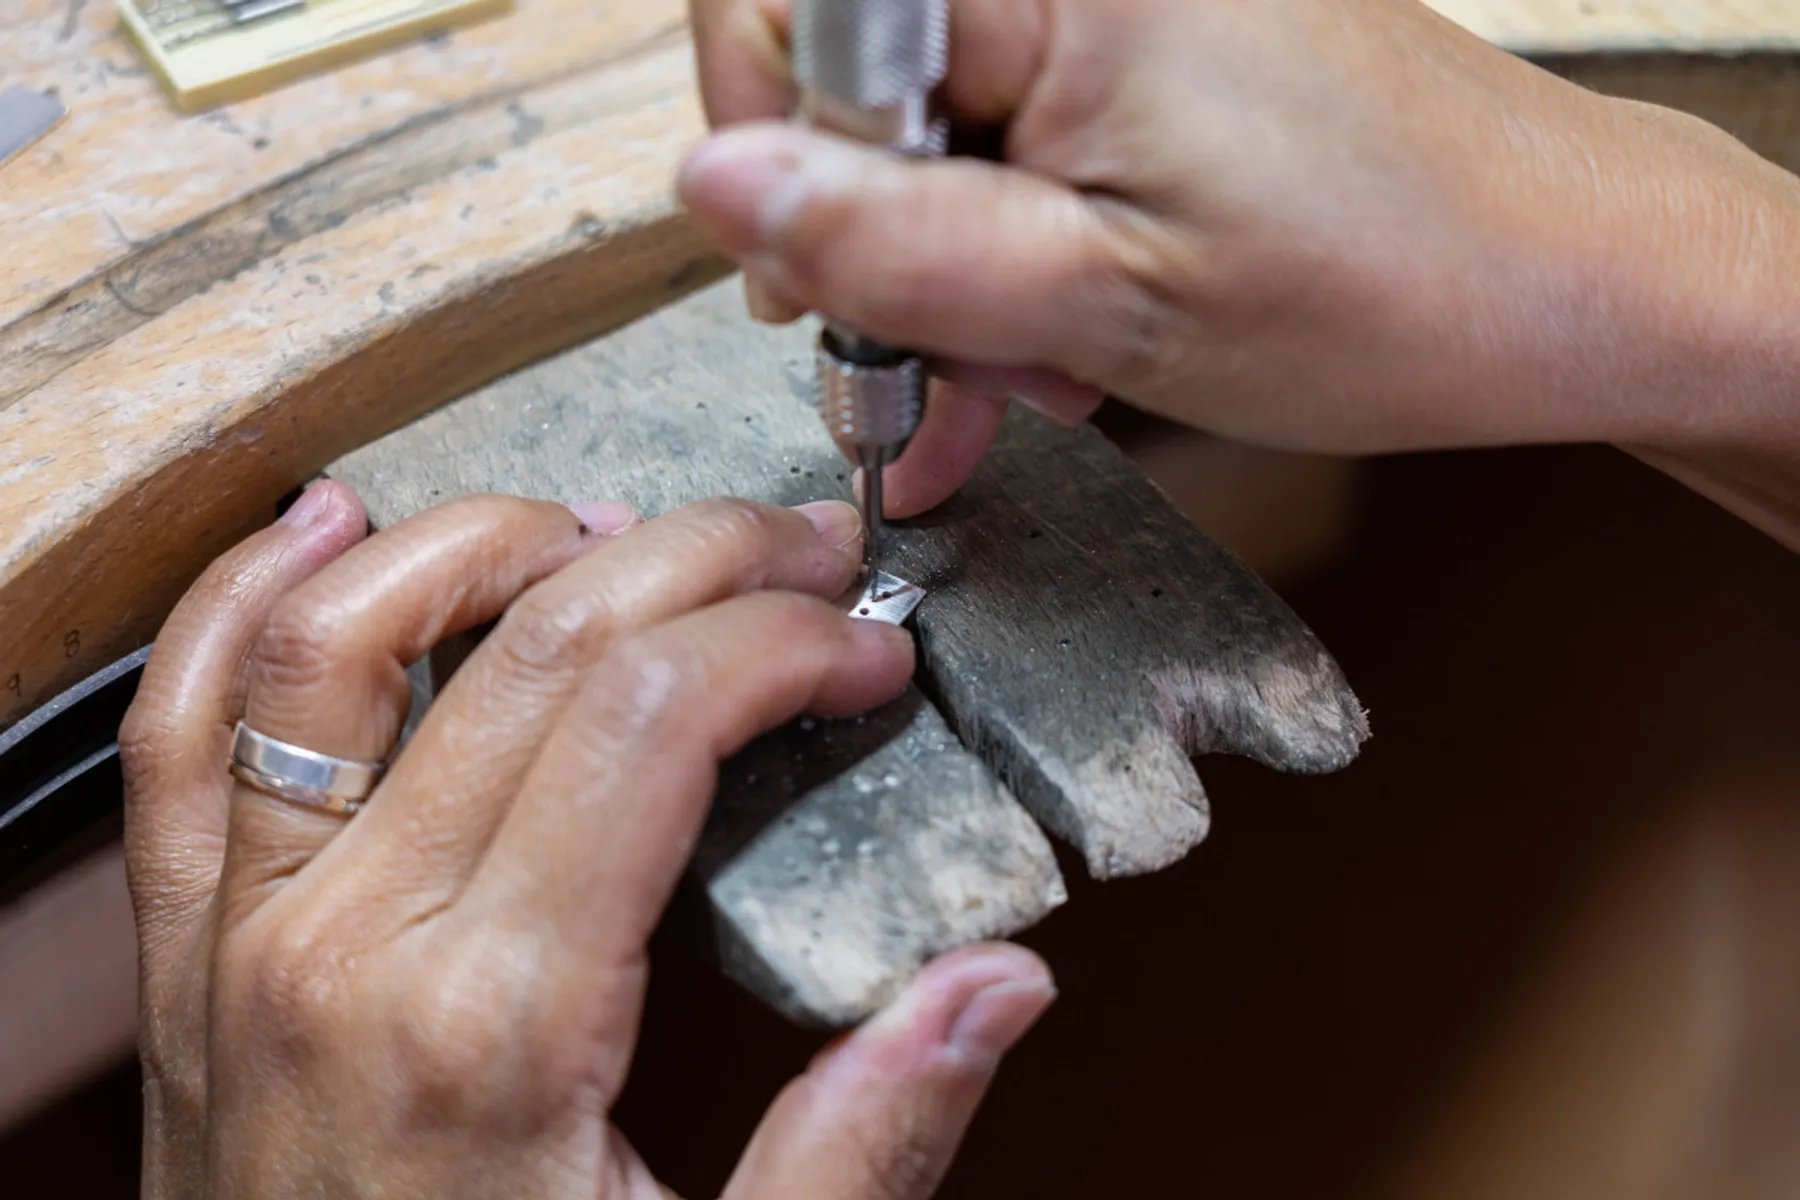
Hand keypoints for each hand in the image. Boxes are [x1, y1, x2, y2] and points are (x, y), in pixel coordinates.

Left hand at [121, 480, 1054, 1198]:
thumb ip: (863, 1139)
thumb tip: (1001, 983)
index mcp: (500, 1020)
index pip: (655, 717)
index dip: (785, 643)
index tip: (866, 649)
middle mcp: (353, 944)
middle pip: (537, 645)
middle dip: (698, 560)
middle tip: (797, 553)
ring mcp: (247, 934)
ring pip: (339, 639)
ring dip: (484, 539)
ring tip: (608, 527)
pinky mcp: (192, 950)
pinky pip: (178, 730)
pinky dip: (239, 602)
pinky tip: (324, 530)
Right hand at [680, 0, 1799, 522]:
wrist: (1560, 281)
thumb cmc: (1386, 284)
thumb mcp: (1105, 300)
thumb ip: (893, 241)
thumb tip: (710, 184)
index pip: (786, 10)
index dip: (769, 152)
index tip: (806, 284)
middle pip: (853, 79)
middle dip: (870, 241)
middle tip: (922, 368)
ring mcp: (1111, 8)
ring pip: (930, 133)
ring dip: (946, 276)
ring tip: (1023, 382)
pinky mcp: (1141, 55)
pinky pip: (1012, 145)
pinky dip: (1010, 256)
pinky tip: (1049, 352)